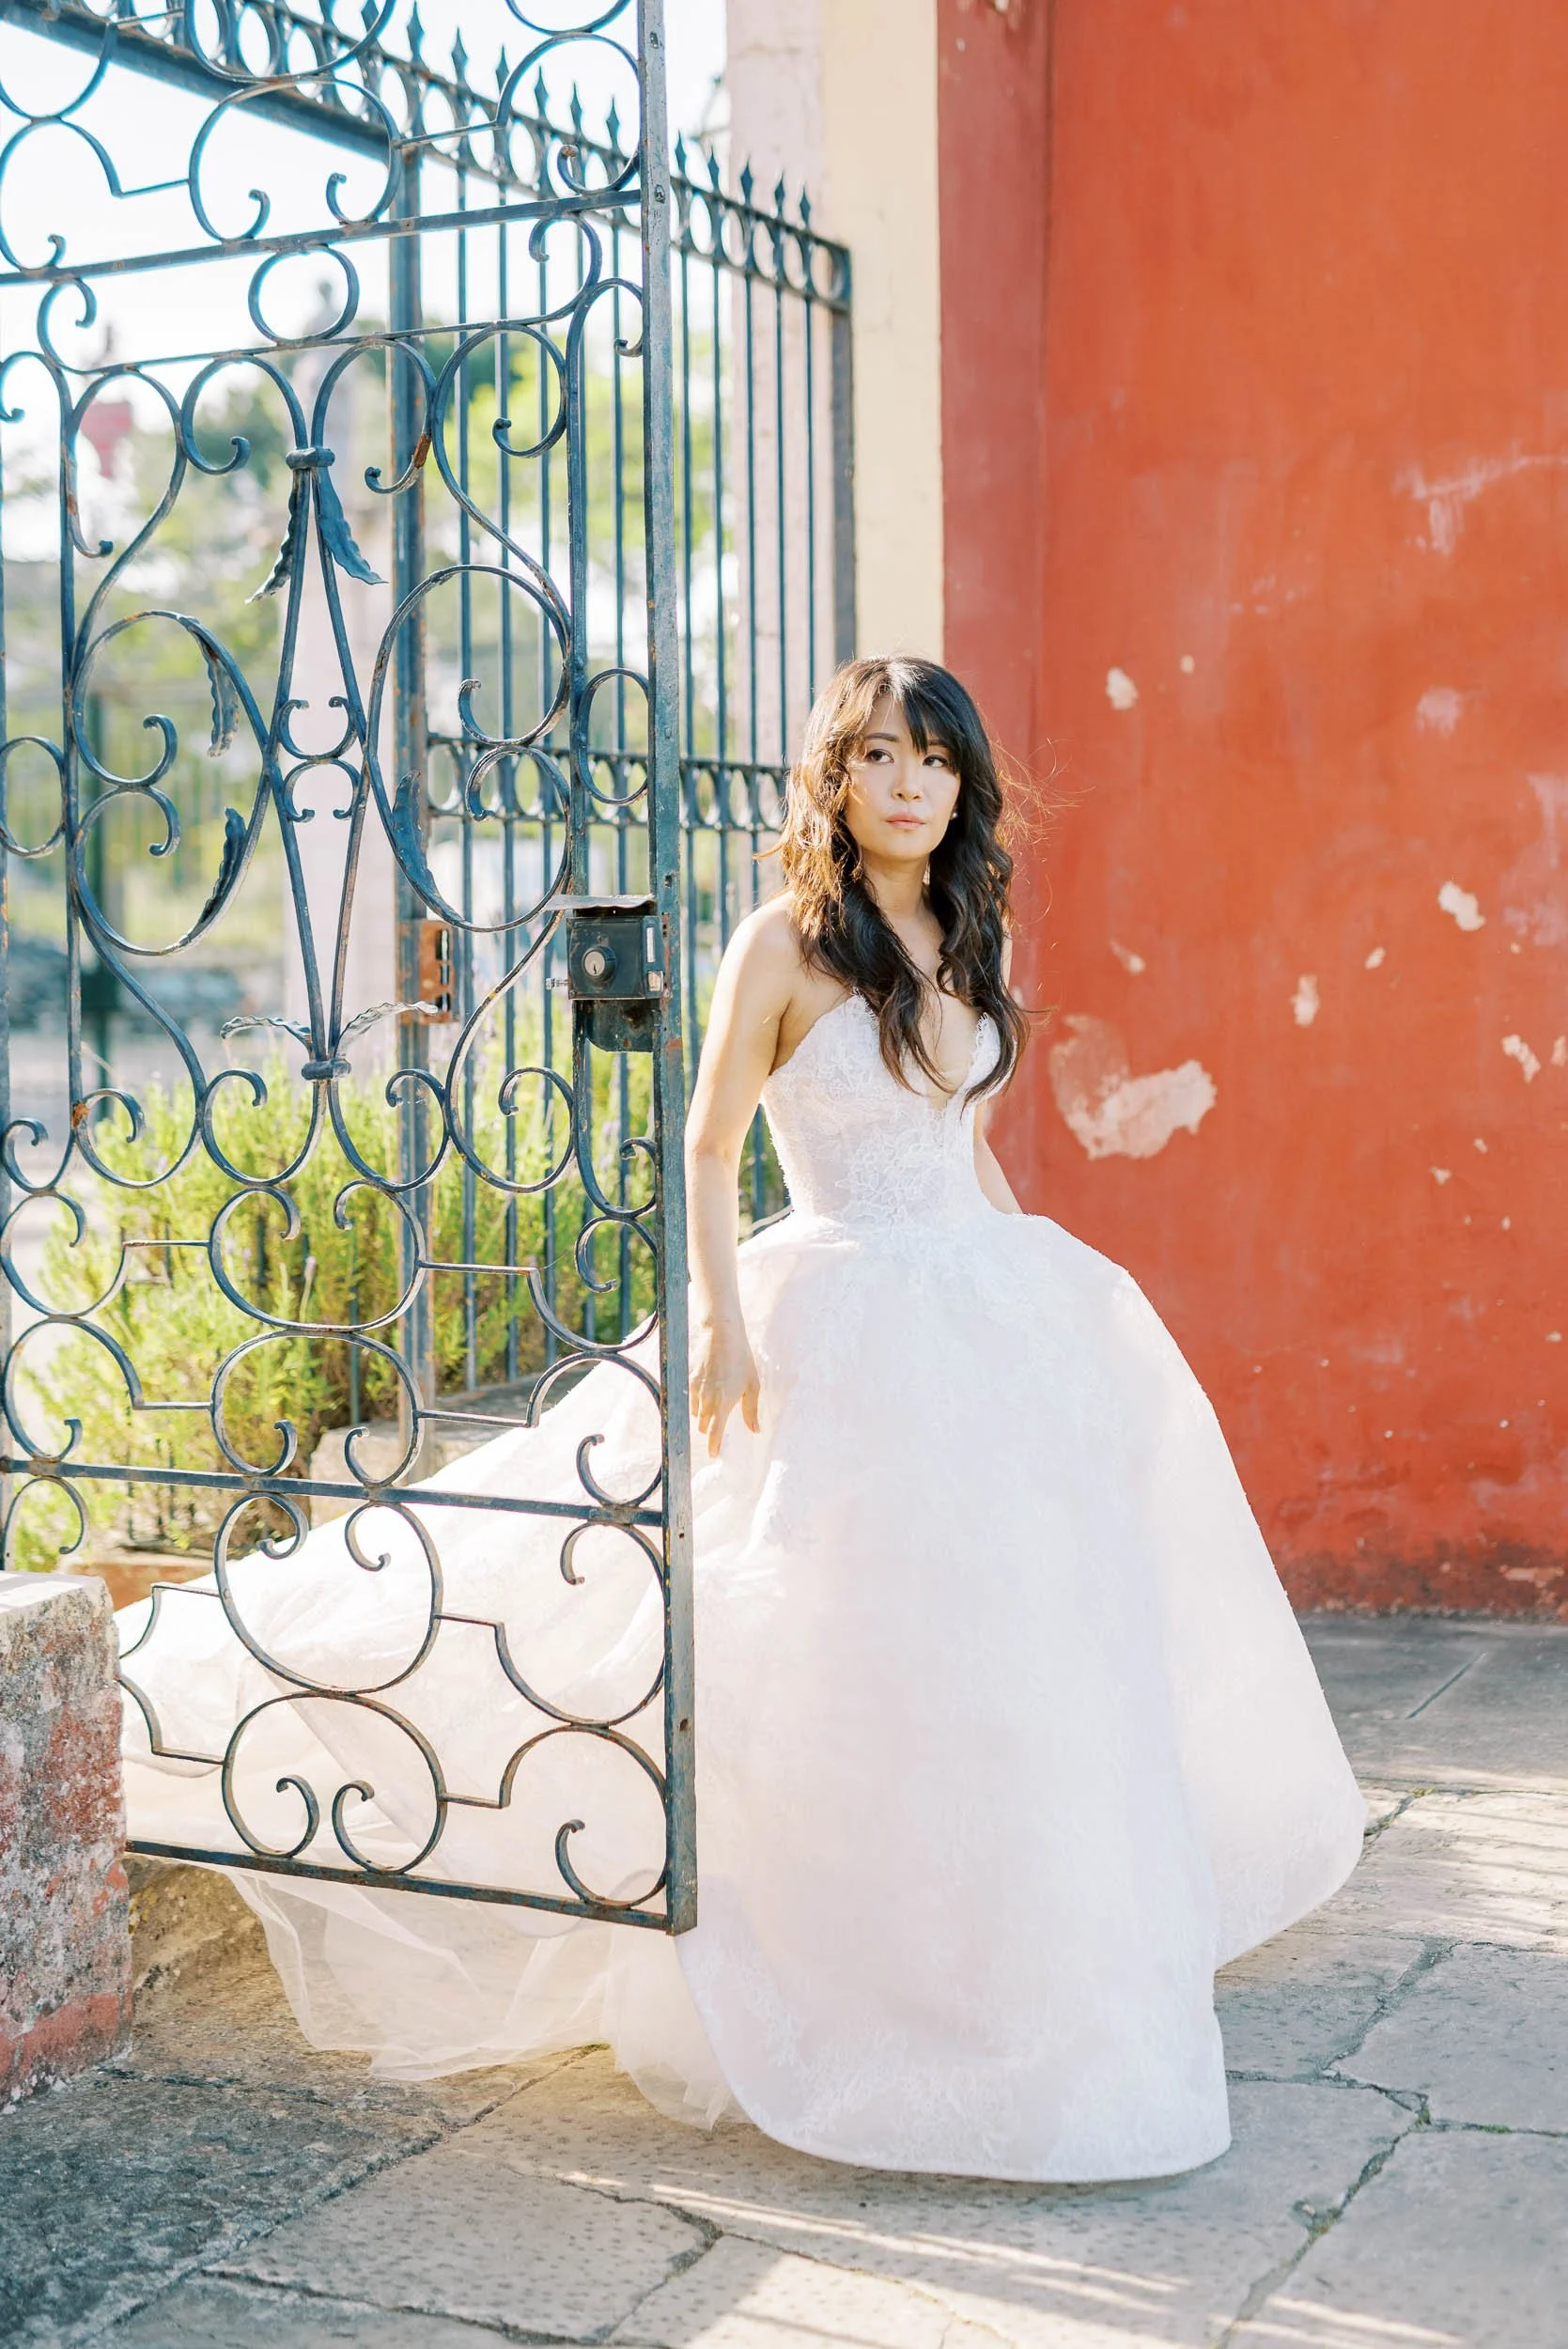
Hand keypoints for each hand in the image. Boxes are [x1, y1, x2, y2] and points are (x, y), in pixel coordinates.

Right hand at [689, 1318, 760, 1458]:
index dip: (713, 1446)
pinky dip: (697, 1400)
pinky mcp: (688, 1380)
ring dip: (703, 1414)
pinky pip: (689, 1398)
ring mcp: (695, 1390)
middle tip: (719, 1421)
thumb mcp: (752, 1385)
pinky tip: (707, 1388)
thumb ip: (751, 1410)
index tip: (713, 1455)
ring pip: (696, 1413)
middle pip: (703, 1425)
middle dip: (710, 1427)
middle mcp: (707, 1399)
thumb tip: (755, 1430)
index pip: (715, 1432)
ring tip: (715, 1399)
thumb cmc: (742, 1359)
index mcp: (724, 1402)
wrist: (722, 1335)